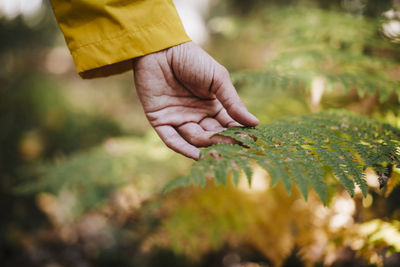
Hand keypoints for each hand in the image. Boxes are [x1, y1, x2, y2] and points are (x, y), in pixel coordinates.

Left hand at [133, 41, 257, 159]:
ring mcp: (178, 119)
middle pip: (212, 136)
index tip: (249, 140)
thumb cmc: (192, 59)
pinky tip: (196, 155)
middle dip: (222, 140)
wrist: (162, 48)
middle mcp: (196, 116)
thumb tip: (254, 122)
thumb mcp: (217, 79)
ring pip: (194, 139)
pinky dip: (183, 148)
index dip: (237, 133)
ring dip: (205, 141)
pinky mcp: (160, 120)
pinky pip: (171, 139)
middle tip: (233, 145)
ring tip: (214, 141)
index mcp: (212, 107)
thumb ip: (232, 102)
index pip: (227, 126)